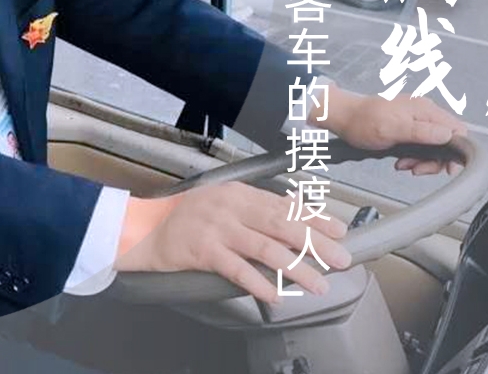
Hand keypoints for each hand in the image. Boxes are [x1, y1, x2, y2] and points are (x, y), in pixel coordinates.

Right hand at [115, 184, 350, 303]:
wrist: (146, 227)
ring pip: (266, 249)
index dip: (316, 219)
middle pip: (283, 226)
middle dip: (316, 244)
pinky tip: (276, 295)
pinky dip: (259, 283)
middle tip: (341, 259)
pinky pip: (237, 269)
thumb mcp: (223, 201)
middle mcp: (231, 207)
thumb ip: (255, 207)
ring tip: (317, 283)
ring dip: (296, 268)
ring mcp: (217, 228)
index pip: (286, 206)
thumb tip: (295, 214)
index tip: (340, 231)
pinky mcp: (203, 251)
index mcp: (239, 193)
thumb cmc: (186, 216)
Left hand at [316, 85, 467, 175]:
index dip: (457, 150)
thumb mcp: (393, 128)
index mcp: (425, 110)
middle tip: (417, 168)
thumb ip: (421, 132)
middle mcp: (424, 114)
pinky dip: (413, 158)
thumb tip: (448, 135)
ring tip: (404, 164)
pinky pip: (420, 148)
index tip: (447, 168)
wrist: (343, 118)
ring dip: (421, 161)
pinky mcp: (408, 130)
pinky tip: (400, 161)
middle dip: (434, 160)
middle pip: (447, 142)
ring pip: (433, 147)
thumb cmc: (363, 120)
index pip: (457, 129)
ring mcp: (416, 122)